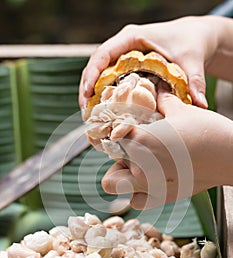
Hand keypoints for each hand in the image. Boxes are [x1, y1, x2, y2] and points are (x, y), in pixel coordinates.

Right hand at [79, 15, 232, 112]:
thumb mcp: (191, 61)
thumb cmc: (190, 43)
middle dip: (86, 88)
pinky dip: (102, 95)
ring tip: (90, 115)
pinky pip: (108, 79)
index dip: (92, 74)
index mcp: (132, 38)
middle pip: (95, 66)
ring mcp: (123, 57)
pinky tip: (103, 111)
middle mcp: (123, 46)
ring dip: (91, 94)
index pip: (103, 54)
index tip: (88, 93)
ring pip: (98, 74)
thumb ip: (194, 81)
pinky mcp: (126, 68)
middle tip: (85, 112)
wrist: (194, 37)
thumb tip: (199, 105)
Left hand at [101, 86, 232, 209]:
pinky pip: (135, 201)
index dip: (116, 134)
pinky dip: (138, 193)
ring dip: (125, 177)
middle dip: (118, 160)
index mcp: (140, 141)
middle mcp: (140, 167)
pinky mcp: (162, 199)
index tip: (123, 132)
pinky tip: (151, 181)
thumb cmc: (208, 131)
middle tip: (134, 152)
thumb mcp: (181, 109)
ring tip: (142, 167)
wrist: (231, 156)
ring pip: (117, 186)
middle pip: (110, 167)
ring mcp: (150, 186)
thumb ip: (161, 100)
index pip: (111, 138)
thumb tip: (154, 90)